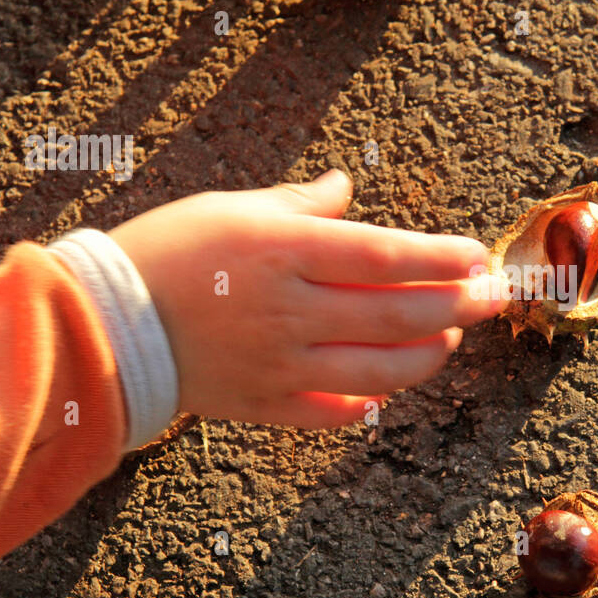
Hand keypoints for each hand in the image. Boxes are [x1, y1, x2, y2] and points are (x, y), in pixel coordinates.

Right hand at [108, 169, 506, 428]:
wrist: (101, 326)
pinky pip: (334, 410)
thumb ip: (300, 204)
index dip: (442, 258)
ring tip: (452, 336)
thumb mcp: (232, 208)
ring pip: (380, 367)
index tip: (477, 255)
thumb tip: (346, 187)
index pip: (386, 255)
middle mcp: (291, 309)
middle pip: (398, 313)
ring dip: (429, 354)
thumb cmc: (167, 253)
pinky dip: (369, 400)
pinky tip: (390, 386)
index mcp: (285, 251)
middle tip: (495, 296)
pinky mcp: (266, 405)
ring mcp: (282, 363)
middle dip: (459, 305)